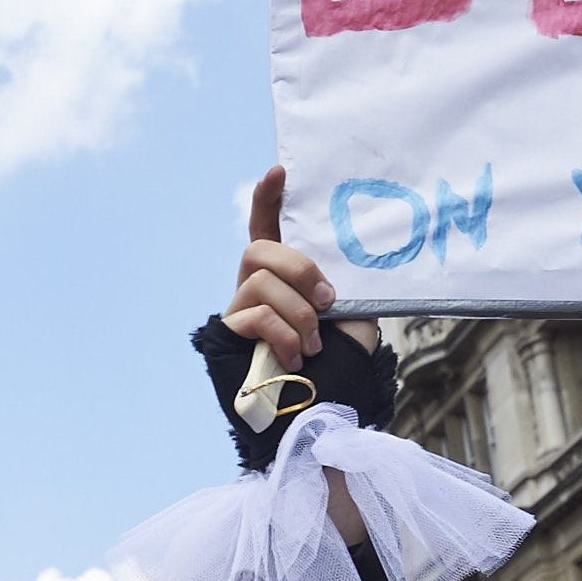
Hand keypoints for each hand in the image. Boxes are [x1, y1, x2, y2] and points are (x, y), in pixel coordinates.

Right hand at [218, 164, 334, 369]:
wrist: (321, 409)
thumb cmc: (339, 363)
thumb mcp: (353, 313)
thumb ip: (341, 282)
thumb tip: (342, 260)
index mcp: (285, 276)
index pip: (268, 228)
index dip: (269, 200)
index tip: (279, 171)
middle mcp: (256, 287)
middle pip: (258, 250)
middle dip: (298, 270)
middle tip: (326, 301)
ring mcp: (239, 311)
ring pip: (260, 282)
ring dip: (298, 314)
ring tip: (314, 344)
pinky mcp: (228, 335)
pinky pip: (256, 315)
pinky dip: (284, 334)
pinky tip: (295, 357)